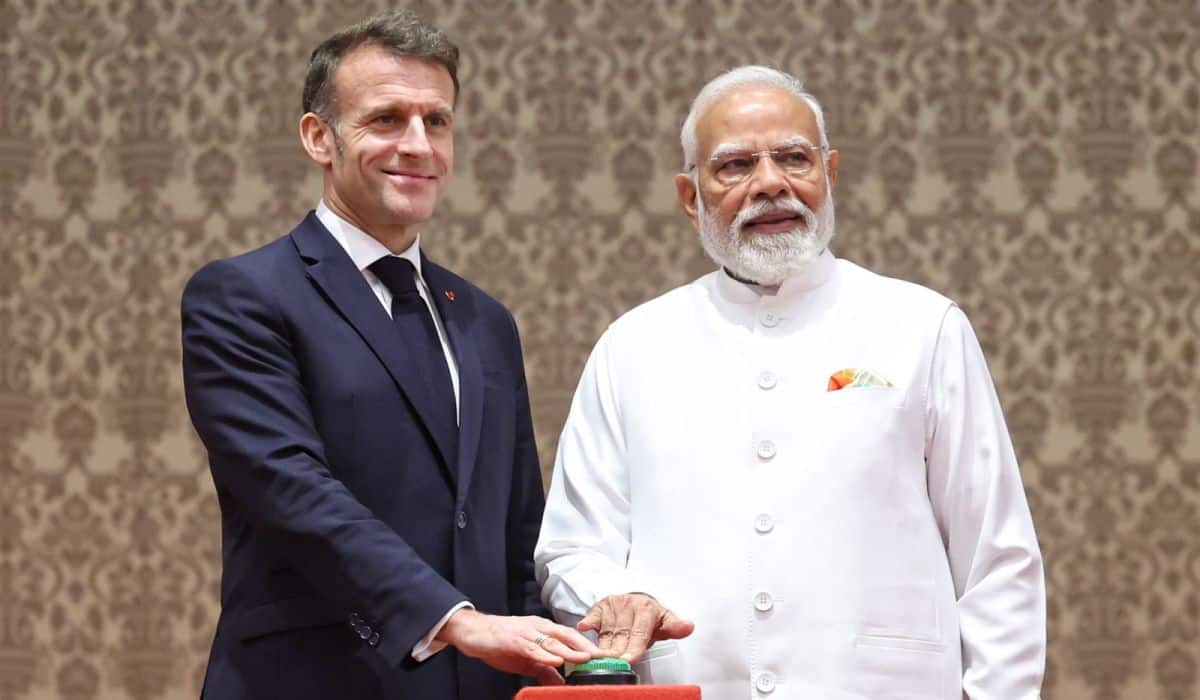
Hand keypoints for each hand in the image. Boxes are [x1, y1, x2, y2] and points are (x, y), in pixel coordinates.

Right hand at [437, 609, 600, 684]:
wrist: (474, 632)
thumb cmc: (501, 642)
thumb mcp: (527, 658)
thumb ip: (545, 669)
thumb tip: (562, 683)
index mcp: (543, 629)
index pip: (570, 636)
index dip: (588, 645)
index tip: (604, 655)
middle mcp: (538, 627)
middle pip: (567, 635)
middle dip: (585, 646)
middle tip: (603, 656)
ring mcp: (526, 633)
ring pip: (552, 641)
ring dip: (570, 650)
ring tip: (586, 658)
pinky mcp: (513, 640)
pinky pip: (532, 648)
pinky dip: (545, 654)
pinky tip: (555, 660)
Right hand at [578, 593, 694, 662]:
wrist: (636, 600)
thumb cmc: (650, 617)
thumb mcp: (665, 621)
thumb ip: (676, 627)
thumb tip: (689, 626)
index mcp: (647, 608)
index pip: (640, 632)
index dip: (634, 647)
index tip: (629, 659)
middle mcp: (629, 604)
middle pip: (622, 633)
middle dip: (618, 650)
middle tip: (614, 664)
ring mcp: (613, 605)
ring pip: (606, 629)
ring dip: (602, 645)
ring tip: (600, 658)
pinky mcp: (600, 606)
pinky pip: (592, 616)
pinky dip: (588, 623)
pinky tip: (584, 629)